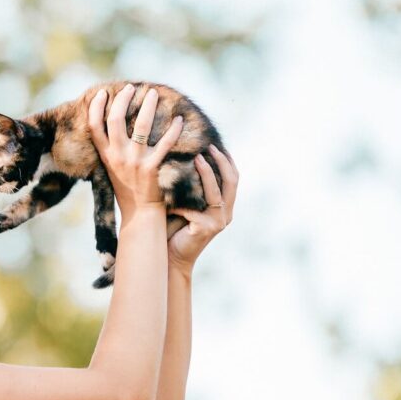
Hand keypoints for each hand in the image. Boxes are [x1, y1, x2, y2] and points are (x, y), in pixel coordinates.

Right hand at [87, 84, 183, 213]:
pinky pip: (165, 143)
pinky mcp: (153, 168)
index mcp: (106, 155)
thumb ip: (111, 146)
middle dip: (123, 99)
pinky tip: (179, 119)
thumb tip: (113, 120)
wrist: (140, 211)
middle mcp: (118, 156)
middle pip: (115, 120)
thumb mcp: (112, 166)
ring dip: (148, 105)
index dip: (95, 107)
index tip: (102, 92)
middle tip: (131, 88)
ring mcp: (135, 161)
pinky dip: (174, 129)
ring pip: (141, 125)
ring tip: (153, 93)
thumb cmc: (127, 185)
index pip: (94, 126)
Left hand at [167, 144, 238, 274]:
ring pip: (216, 191)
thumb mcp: (185, 202)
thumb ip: (190, 186)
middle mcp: (226, 213)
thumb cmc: (174, 228)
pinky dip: (180, 199)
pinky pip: (194, 206)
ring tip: (195, 157)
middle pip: (232, 181)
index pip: (232, 178)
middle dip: (222, 161)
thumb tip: (184, 156)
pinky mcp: (207, 228)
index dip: (227, 160)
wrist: (170, 256)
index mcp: (224, 206)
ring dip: (207, 173)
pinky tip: (168, 194)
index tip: (216, 143)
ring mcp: (218, 221)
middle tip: (209, 146)